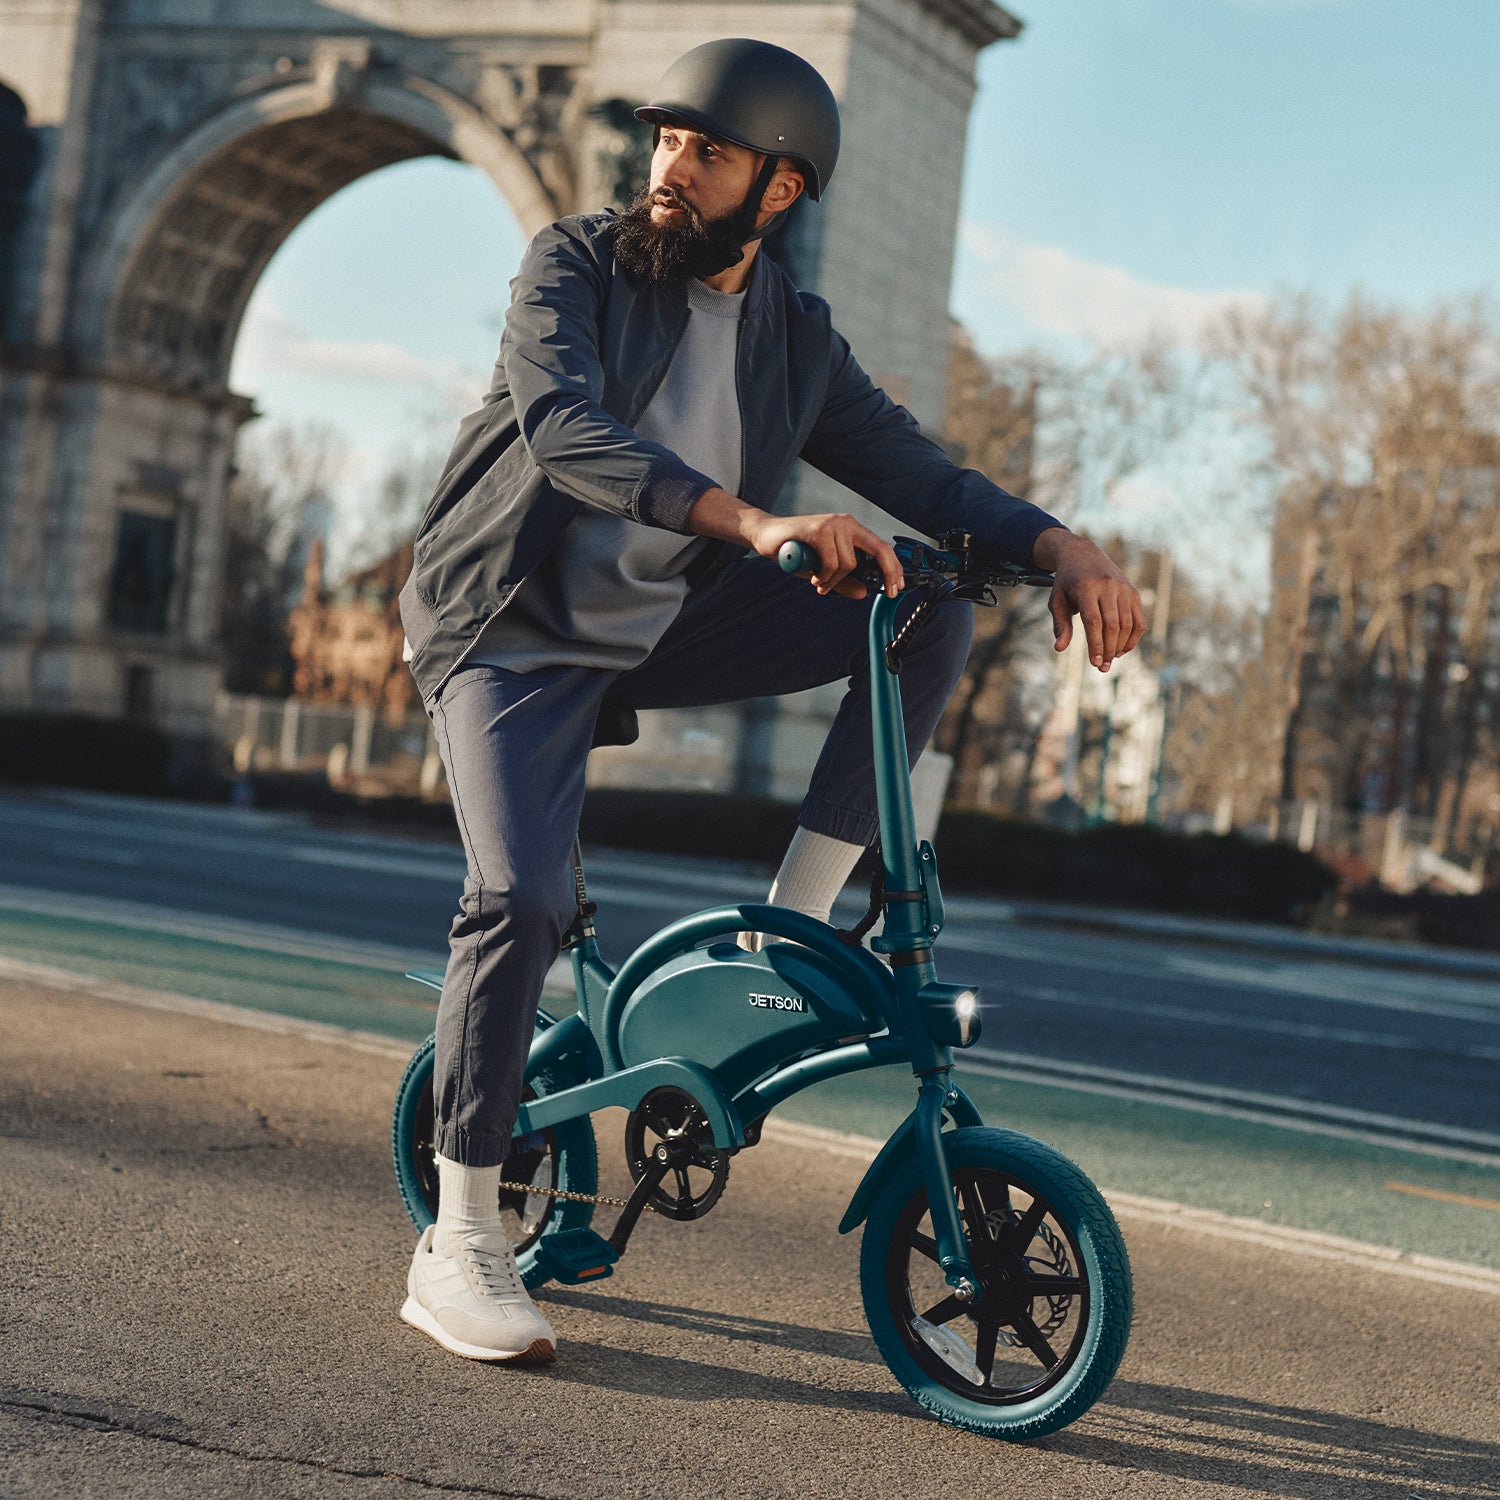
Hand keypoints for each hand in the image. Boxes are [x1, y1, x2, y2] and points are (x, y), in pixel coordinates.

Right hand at [688, 488, 902, 597]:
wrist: (768, 537)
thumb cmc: (796, 552)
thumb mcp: (824, 572)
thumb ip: (844, 581)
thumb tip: (864, 593)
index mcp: (851, 530)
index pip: (882, 547)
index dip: (894, 568)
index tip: (897, 588)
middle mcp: (846, 523)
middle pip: (878, 550)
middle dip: (886, 574)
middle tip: (886, 593)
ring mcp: (833, 524)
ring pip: (848, 564)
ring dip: (833, 580)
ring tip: (818, 581)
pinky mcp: (820, 529)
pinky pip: (831, 562)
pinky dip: (822, 575)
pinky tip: (812, 575)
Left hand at [1031, 528, 1145, 671]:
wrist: (1082, 554)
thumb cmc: (1066, 583)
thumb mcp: (1057, 601)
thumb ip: (1060, 624)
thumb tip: (1059, 648)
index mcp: (1086, 588)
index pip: (1094, 622)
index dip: (1096, 645)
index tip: (1094, 663)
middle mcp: (1107, 586)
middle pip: (1113, 625)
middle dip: (1108, 649)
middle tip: (1102, 667)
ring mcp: (1123, 588)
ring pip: (1127, 624)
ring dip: (1121, 646)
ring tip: (1111, 659)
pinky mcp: (1132, 591)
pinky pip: (1139, 619)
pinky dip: (1134, 637)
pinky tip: (1123, 649)